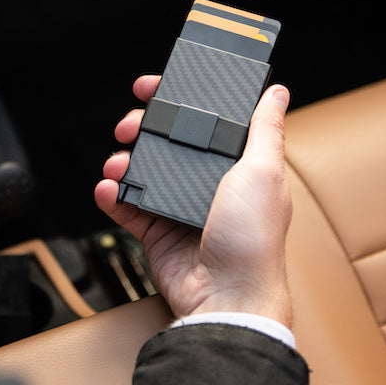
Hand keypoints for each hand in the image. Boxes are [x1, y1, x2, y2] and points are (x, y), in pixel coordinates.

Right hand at [95, 76, 294, 325]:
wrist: (226, 296)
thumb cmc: (254, 239)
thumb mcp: (265, 172)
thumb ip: (265, 129)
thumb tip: (277, 94)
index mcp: (236, 166)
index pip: (204, 121)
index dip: (179, 100)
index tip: (155, 88)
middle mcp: (207, 184)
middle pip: (166, 142)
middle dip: (142, 128)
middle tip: (129, 125)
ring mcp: (179, 208)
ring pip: (142, 171)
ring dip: (123, 160)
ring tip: (118, 162)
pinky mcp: (157, 232)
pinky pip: (127, 207)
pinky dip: (112, 195)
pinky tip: (108, 188)